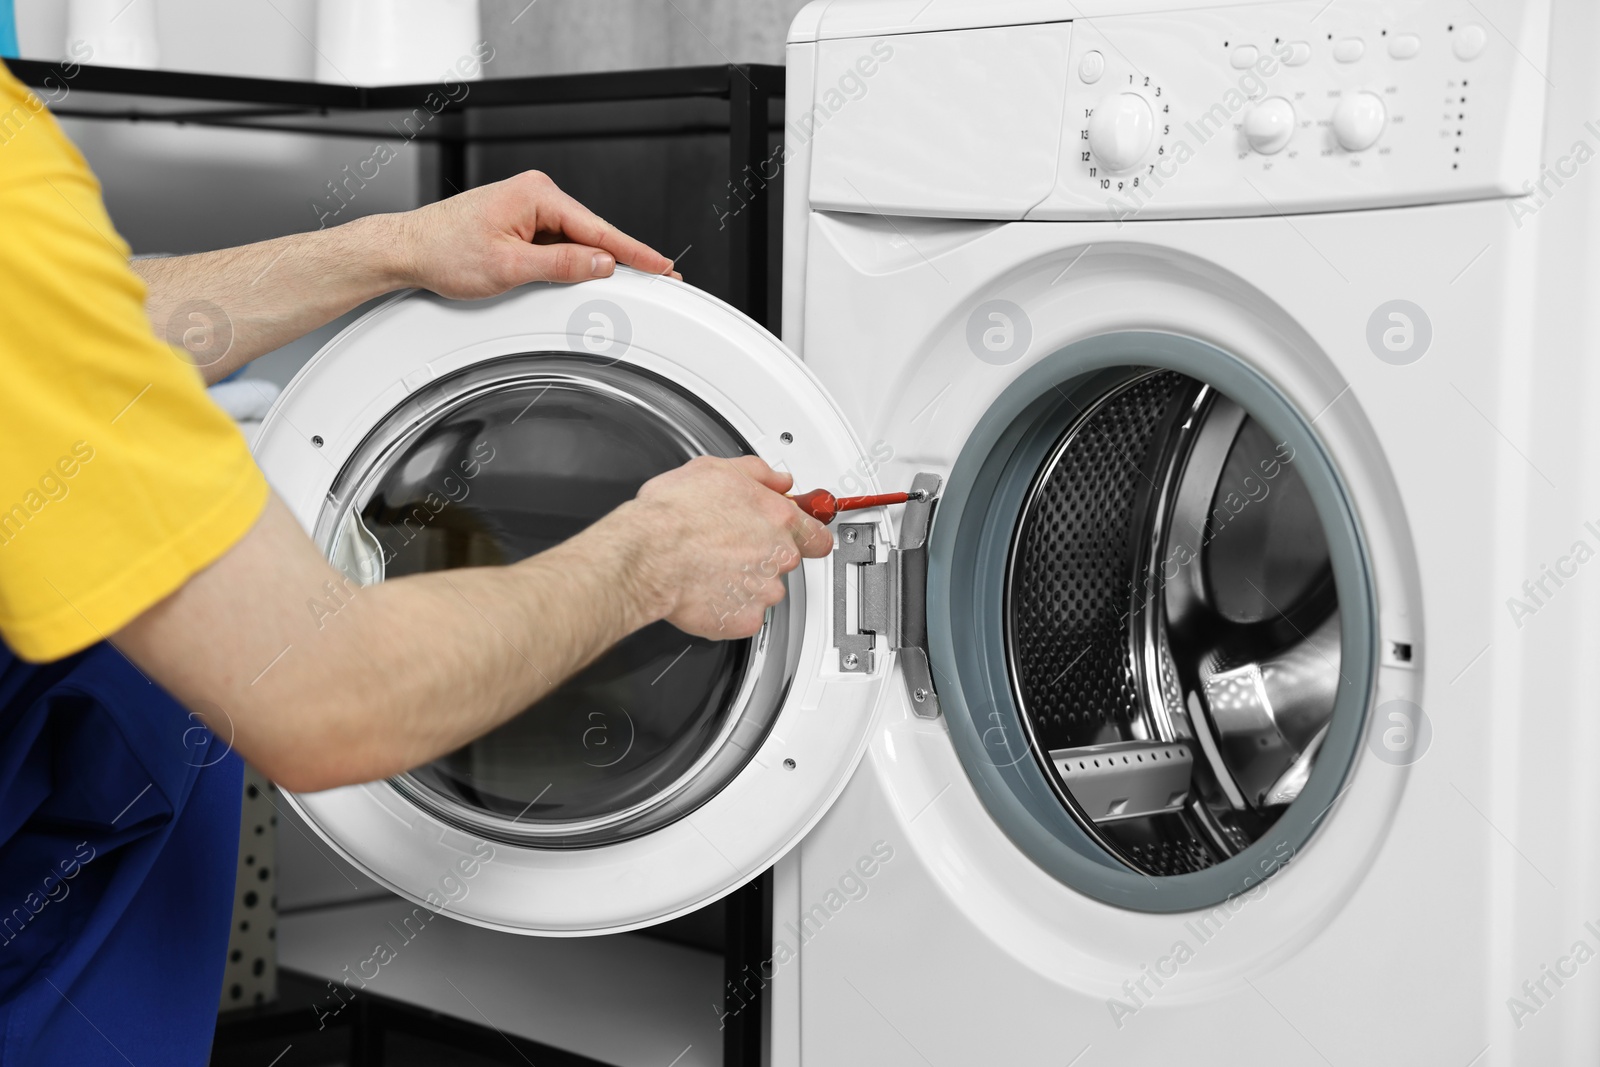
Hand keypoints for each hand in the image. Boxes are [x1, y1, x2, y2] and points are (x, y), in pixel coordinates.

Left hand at [394, 170, 680, 297]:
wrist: (407, 249)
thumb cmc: (443, 250)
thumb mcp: (509, 266)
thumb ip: (561, 265)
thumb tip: (601, 263)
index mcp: (536, 195)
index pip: (598, 229)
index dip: (634, 251)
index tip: (661, 265)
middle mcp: (534, 195)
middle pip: (591, 234)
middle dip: (619, 259)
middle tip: (655, 279)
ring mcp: (527, 209)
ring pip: (574, 242)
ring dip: (589, 264)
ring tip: (613, 285)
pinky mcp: (519, 224)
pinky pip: (557, 245)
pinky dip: (570, 263)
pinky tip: (577, 278)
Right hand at [601, 456, 833, 639]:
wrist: (647, 555)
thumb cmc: (674, 515)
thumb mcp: (716, 469)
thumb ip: (759, 473)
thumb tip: (778, 479)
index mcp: (779, 518)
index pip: (817, 535)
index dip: (806, 535)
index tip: (800, 536)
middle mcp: (778, 556)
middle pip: (785, 561)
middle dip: (762, 556)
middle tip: (729, 547)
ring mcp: (764, 591)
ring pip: (764, 590)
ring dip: (744, 583)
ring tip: (711, 567)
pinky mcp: (745, 619)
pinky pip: (743, 615)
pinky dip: (727, 607)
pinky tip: (706, 589)